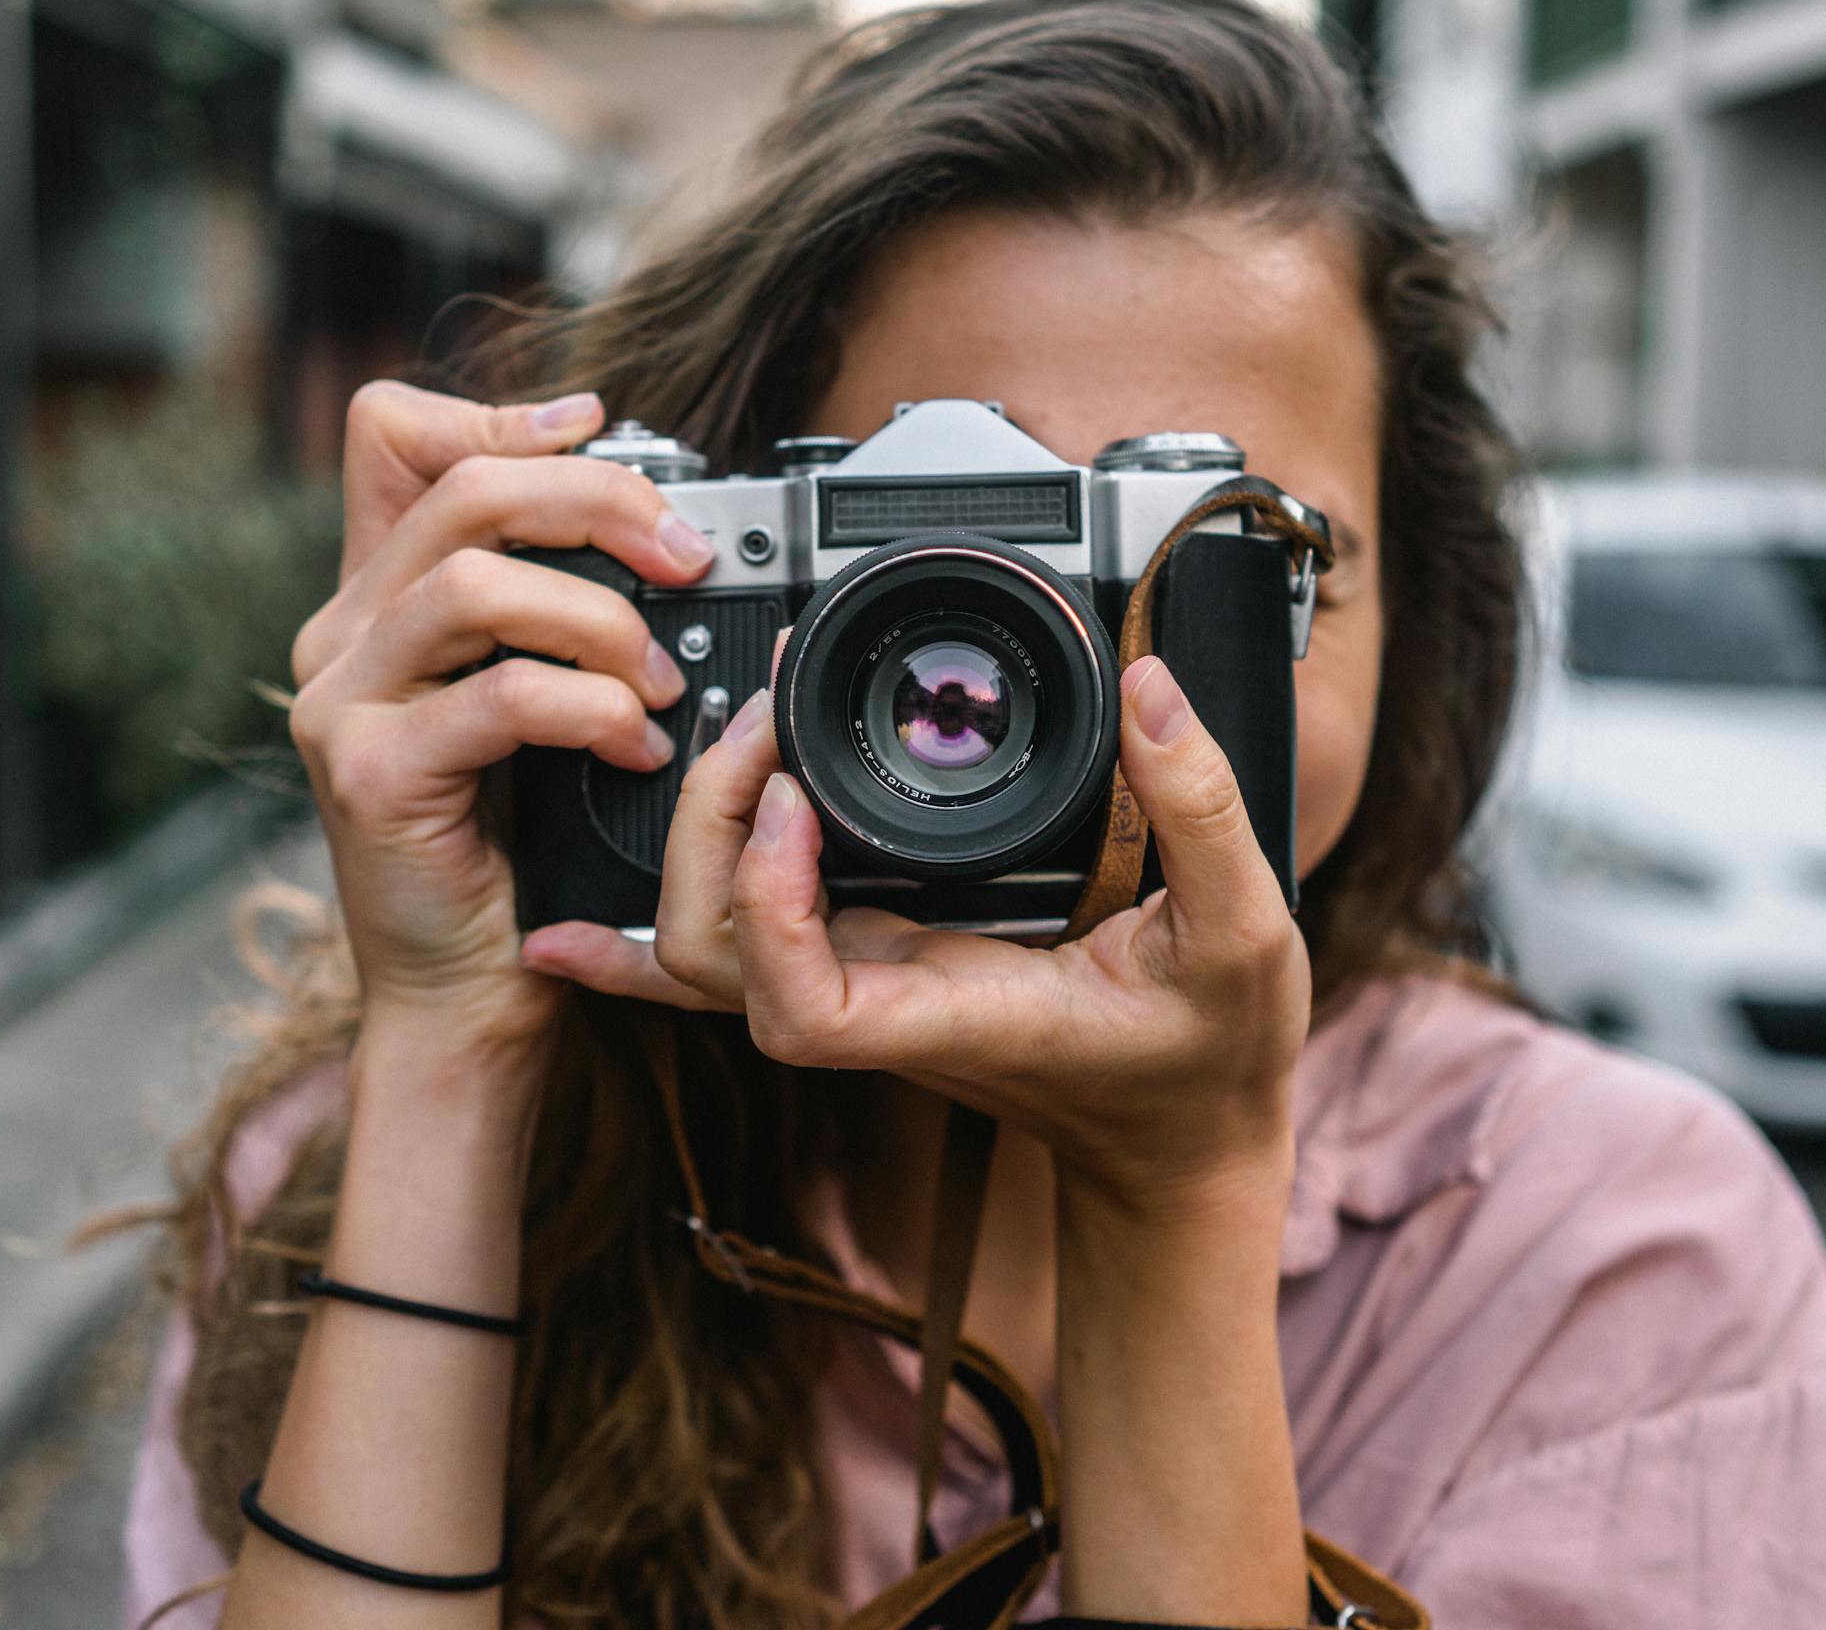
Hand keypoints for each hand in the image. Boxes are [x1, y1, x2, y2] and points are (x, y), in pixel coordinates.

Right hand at [286, 380, 716, 1063]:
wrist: (467, 989)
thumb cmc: (518, 847)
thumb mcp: (537, 701)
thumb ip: (558, 608)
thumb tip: (658, 521)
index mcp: (376, 597)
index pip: (393, 435)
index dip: (498, 412)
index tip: (601, 429)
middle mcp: (341, 635)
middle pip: (463, 490)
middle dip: (599, 502)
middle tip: (687, 556)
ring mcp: (342, 703)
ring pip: (476, 583)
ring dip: (601, 619)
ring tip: (661, 681)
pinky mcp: (372, 774)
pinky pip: (501, 697)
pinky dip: (591, 710)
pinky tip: (635, 746)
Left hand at [522, 656, 1309, 1206]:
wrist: (1182, 1137)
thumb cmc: (1207, 1058)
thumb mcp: (1247, 933)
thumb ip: (1205, 810)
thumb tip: (1151, 688)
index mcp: (955, 1010)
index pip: (801, 1002)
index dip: (768, 901)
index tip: (797, 797)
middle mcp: (882, 1005)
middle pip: (711, 957)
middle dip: (708, 829)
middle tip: (771, 714)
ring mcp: (862, 987)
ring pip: (700, 950)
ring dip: (690, 837)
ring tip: (741, 727)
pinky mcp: (867, 962)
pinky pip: (735, 947)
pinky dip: (647, 929)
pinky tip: (578, 917)